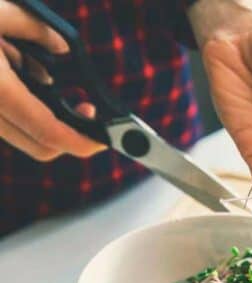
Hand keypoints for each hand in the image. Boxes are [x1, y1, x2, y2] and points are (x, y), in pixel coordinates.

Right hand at [0, 1, 103, 160]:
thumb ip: (34, 29)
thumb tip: (62, 48)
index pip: (50, 132)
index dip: (84, 141)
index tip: (105, 139)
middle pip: (41, 146)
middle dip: (70, 135)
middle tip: (87, 109)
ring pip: (22, 135)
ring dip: (43, 116)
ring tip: (31, 68)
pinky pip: (4, 121)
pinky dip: (21, 105)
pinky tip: (12, 68)